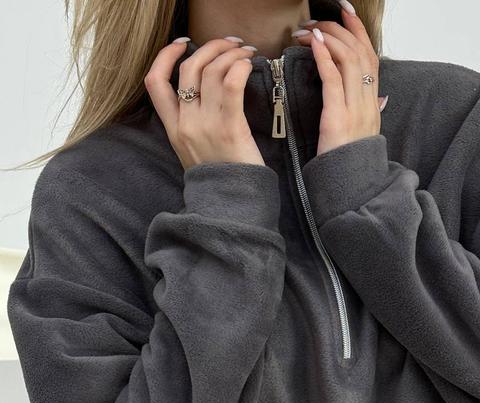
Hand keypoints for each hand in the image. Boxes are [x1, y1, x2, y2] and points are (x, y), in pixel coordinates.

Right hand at [144, 37, 264, 168]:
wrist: (233, 207)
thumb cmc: (221, 179)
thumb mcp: (194, 152)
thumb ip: (192, 125)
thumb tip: (205, 94)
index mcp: (173, 130)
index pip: (154, 83)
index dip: (165, 56)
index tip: (183, 44)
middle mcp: (186, 125)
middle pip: (188, 68)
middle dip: (209, 47)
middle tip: (229, 43)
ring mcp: (206, 126)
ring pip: (211, 71)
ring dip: (230, 53)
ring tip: (245, 51)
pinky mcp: (230, 129)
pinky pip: (231, 85)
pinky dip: (240, 67)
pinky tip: (249, 65)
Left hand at [292, 5, 383, 155]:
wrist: (350, 190)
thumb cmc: (349, 164)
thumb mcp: (363, 134)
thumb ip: (370, 112)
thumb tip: (381, 96)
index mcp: (373, 105)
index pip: (371, 57)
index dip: (360, 32)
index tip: (346, 13)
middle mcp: (368, 103)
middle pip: (361, 53)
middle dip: (342, 29)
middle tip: (319, 18)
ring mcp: (356, 110)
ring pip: (350, 61)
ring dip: (329, 39)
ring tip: (310, 30)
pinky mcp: (339, 118)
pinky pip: (334, 80)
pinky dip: (325, 58)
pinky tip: (316, 45)